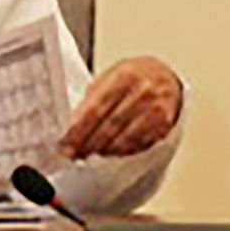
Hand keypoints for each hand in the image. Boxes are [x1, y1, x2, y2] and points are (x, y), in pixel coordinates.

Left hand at [60, 56, 183, 159]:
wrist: (164, 77)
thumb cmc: (132, 77)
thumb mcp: (110, 77)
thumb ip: (92, 99)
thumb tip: (72, 127)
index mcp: (124, 76)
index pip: (96, 108)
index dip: (78, 130)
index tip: (65, 143)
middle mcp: (142, 92)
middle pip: (109, 126)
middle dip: (87, 143)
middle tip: (73, 153)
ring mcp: (155, 110)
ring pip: (124, 139)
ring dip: (103, 150)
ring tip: (89, 154)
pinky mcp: (164, 125)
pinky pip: (138, 145)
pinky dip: (121, 151)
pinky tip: (110, 152)